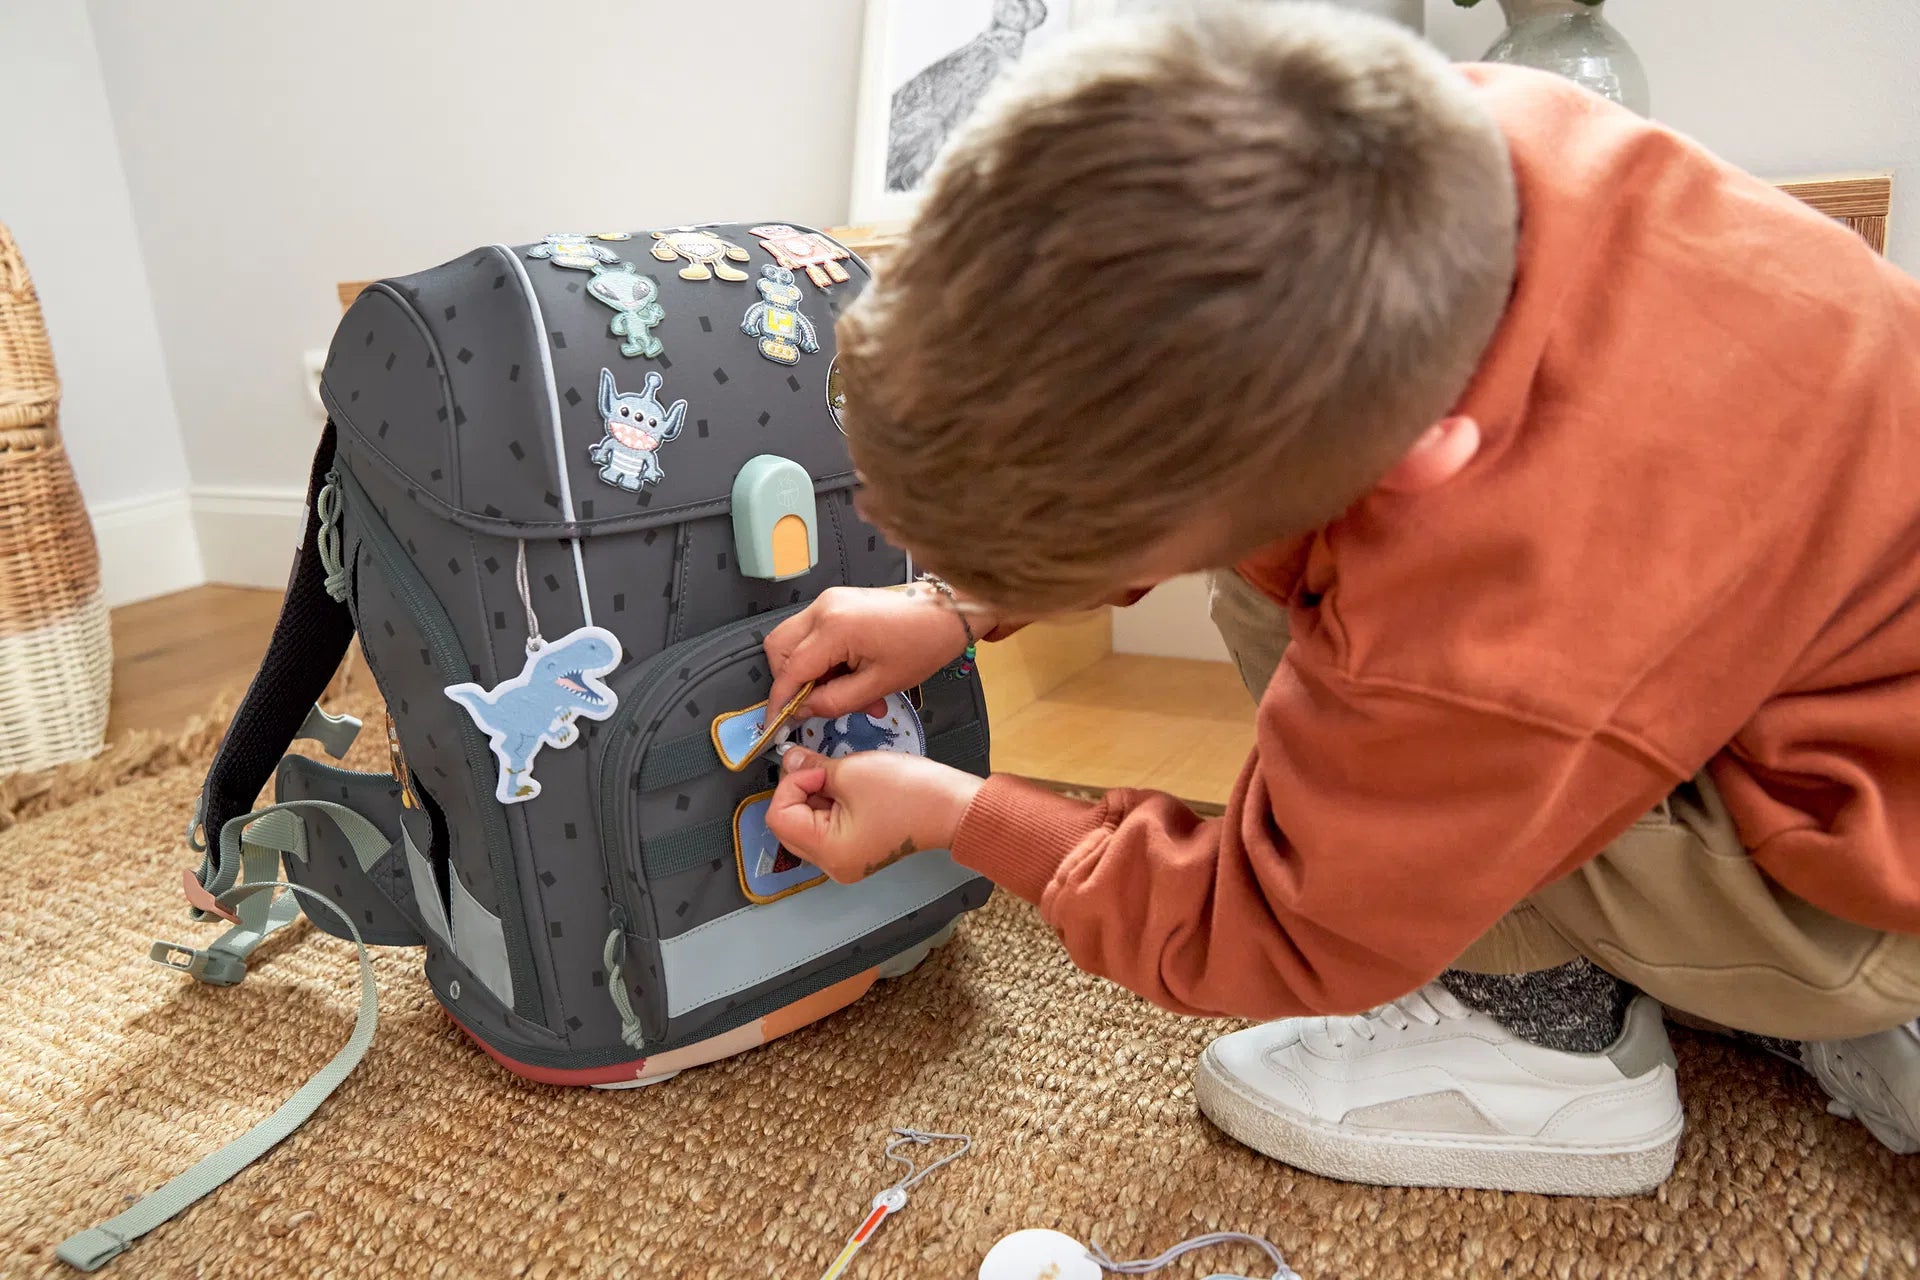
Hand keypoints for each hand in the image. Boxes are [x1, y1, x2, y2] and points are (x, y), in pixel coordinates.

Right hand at [764, 585, 994, 721]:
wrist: (948, 612)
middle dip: (790, 681)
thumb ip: (834, 701)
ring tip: (842, 690)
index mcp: (834, 628)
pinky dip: (821, 658)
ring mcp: (828, 602)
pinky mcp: (836, 603)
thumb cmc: (923, 644)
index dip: (781, 701)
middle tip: (816, 703)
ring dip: (808, 671)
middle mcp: (824, 608)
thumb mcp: (879, 685)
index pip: (790, 670)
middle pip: (780, 649)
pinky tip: (849, 674)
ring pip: (793, 641)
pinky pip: (812, 634)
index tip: (778, 724)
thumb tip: (802, 710)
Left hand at [765, 746, 983, 883]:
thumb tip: (789, 760)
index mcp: (829, 852)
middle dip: (800, 790)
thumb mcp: (852, 772)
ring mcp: (846, 860)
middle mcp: (833, 865)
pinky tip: (850, 788)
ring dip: (816, 796)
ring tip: (843, 778)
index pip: (779, 817)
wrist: (954, 807)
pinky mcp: (858, 850)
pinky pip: (828, 827)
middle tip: (824, 768)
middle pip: (790, 824)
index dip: (791, 785)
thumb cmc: (910, 793)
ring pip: (808, 824)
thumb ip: (812, 767)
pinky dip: (831, 804)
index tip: (815, 767)